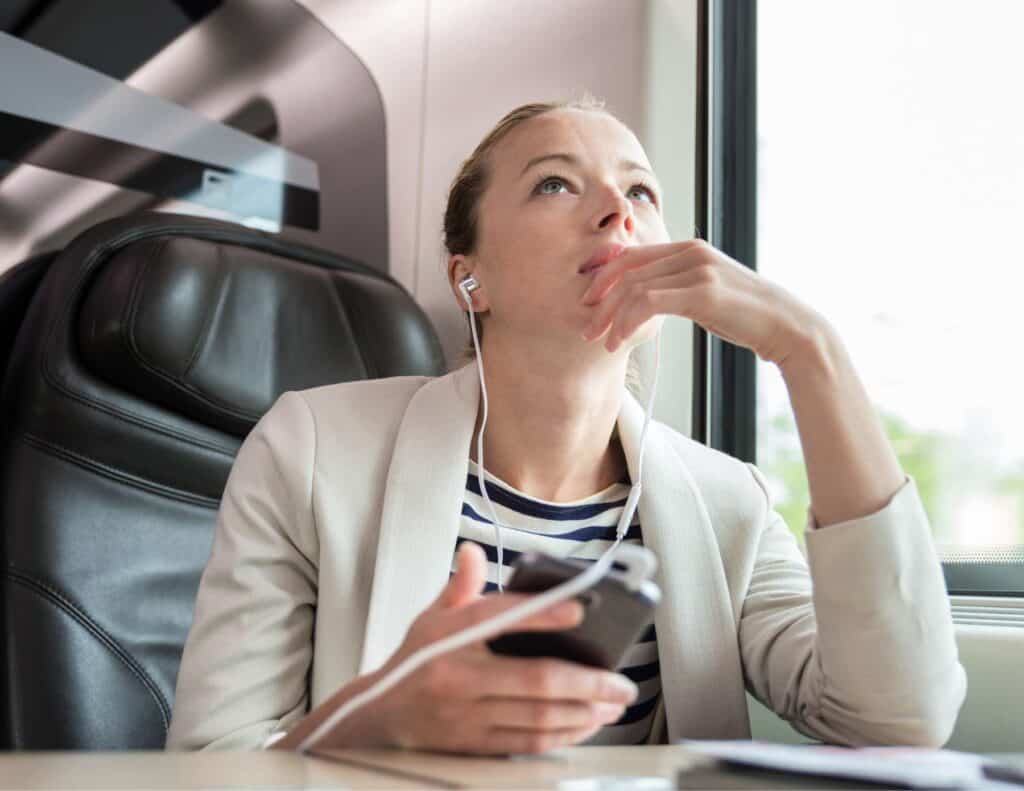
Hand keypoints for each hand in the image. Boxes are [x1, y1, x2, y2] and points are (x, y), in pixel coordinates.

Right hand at [367, 542, 638, 754]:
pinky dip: (564, 734)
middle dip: (587, 681)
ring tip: (613, 701)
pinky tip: (586, 723)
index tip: (583, 607)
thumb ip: (460, 586)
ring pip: (538, 717)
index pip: (500, 617)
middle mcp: (458, 678)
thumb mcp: (431, 618)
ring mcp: (467, 716)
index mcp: (448, 637)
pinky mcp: (475, 744)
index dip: (545, 612)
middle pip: (535, 679)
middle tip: (621, 680)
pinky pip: (528, 742)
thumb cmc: (415, 662)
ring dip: (584, 711)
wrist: (376, 717)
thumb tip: (473, 552)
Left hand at [581, 239, 822, 364]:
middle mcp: (692, 253)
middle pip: (627, 269)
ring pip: (634, 286)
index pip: (632, 255)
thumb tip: (645, 300)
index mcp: (690, 249)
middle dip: (599, 299)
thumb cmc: (745, 317)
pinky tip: (619, 341)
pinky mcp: (703, 292)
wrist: (787, 327)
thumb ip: (677, 289)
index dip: (604, 278)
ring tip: (600, 341)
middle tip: (586, 327)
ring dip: (610, 316)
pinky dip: (626, 321)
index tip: (589, 304)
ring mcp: (698, 269)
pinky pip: (648, 302)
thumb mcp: (706, 295)